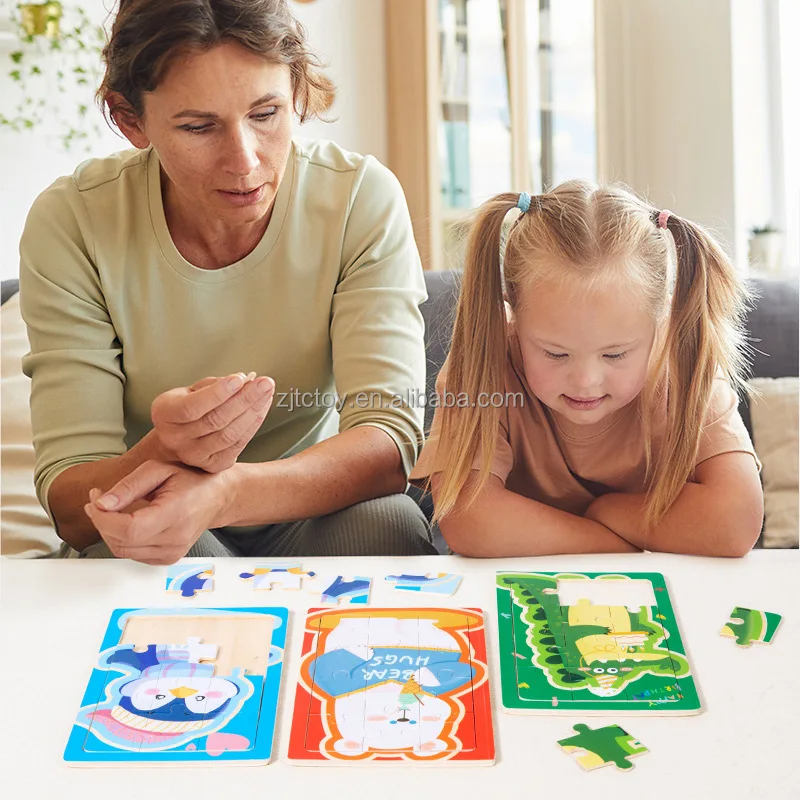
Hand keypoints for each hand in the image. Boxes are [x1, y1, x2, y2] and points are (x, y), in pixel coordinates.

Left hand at [84, 460, 235, 564]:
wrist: (217, 496)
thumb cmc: (192, 480)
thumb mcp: (159, 470)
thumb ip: (129, 486)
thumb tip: (103, 503)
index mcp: (175, 514)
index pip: (129, 529)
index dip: (103, 518)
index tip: (95, 501)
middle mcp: (175, 538)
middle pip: (122, 542)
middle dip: (101, 521)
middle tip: (98, 500)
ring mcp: (173, 552)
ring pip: (123, 551)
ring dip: (109, 531)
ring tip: (110, 509)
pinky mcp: (168, 558)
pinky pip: (133, 554)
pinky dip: (122, 539)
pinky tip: (125, 522)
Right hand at [151, 372, 273, 472]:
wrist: (178, 439)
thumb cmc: (187, 408)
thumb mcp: (191, 390)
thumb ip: (214, 385)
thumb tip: (243, 380)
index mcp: (165, 414)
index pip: (191, 407)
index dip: (218, 394)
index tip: (240, 379)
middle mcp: (174, 438)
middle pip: (215, 420)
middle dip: (244, 400)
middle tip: (265, 384)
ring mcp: (192, 455)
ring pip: (229, 435)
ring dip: (253, 412)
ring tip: (267, 394)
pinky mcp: (211, 465)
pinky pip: (237, 446)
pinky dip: (253, 426)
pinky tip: (262, 409)